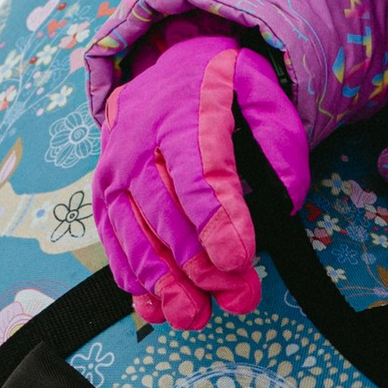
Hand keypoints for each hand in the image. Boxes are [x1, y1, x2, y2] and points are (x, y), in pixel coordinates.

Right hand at [94, 29, 310, 324]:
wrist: (168, 74)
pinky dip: (134, 279)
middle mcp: (137, 139)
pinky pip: (113, 242)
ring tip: (197, 314)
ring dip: (165, 281)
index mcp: (183, 109)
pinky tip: (158, 307)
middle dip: (200, 261)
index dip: (217, 219)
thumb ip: (280, 148)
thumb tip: (285, 204)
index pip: (198, 171)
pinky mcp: (103, 195)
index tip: (240, 259)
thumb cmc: (226, 95)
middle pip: (164, 211)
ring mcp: (114, 169)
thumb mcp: (264, 101)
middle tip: (237, 295)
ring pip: (133, 233)